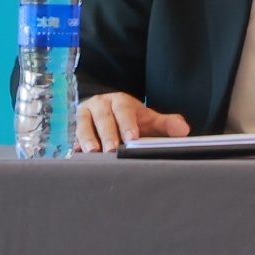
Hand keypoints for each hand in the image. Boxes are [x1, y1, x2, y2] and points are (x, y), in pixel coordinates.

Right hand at [75, 93, 189, 152]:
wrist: (108, 115)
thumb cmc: (131, 120)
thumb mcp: (149, 120)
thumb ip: (166, 124)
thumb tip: (183, 130)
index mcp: (120, 101)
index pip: (123, 109)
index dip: (127, 122)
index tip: (132, 137)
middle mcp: (99, 105)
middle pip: (102, 117)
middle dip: (107, 133)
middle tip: (112, 149)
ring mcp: (83, 114)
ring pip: (83, 124)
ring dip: (87, 138)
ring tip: (92, 152)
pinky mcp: (71, 127)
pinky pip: (71, 134)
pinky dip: (73, 143)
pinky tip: (75, 154)